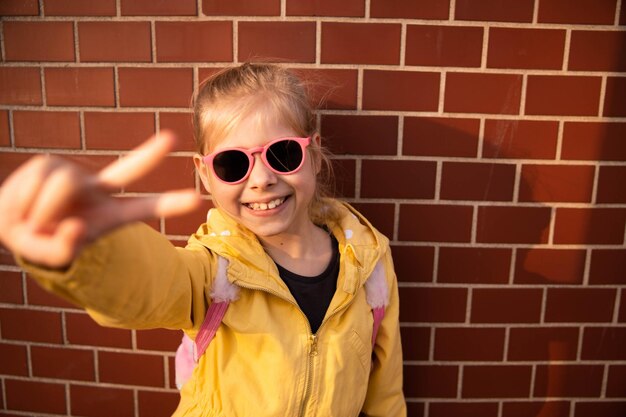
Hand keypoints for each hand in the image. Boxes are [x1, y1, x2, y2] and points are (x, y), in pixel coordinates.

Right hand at [0, 131, 200, 267]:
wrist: (14, 223)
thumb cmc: (42, 241)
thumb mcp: (53, 256)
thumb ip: (62, 250)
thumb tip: (73, 225)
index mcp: (110, 215)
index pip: (143, 208)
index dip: (169, 204)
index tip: (197, 198)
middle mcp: (98, 190)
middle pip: (128, 169)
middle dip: (149, 155)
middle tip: (172, 139)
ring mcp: (76, 174)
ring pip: (63, 185)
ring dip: (40, 210)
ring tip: (34, 221)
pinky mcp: (50, 163)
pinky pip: (38, 179)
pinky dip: (24, 200)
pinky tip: (24, 205)